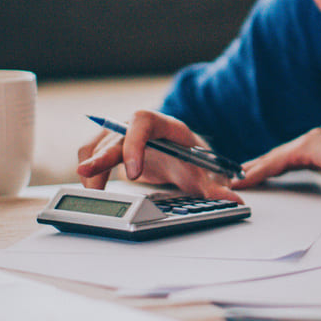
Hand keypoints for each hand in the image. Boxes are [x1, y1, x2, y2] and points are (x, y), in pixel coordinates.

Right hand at [75, 110, 242, 201]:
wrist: (183, 153)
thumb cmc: (192, 158)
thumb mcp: (205, 170)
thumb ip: (216, 186)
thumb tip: (233, 199)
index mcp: (164, 124)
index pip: (143, 121)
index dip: (135, 144)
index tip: (134, 173)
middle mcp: (138, 125)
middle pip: (114, 134)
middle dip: (100, 156)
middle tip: (87, 174)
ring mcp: (121, 134)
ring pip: (96, 145)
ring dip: (92, 169)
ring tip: (94, 195)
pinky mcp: (109, 147)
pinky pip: (90, 154)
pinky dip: (88, 172)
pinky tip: (93, 190)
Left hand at [237, 128, 320, 193]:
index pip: (290, 159)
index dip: (271, 167)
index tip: (257, 176)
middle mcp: (315, 141)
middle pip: (278, 156)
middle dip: (257, 167)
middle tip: (237, 177)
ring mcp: (311, 141)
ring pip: (273, 158)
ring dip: (253, 170)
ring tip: (236, 180)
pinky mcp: (308, 147)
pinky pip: (276, 161)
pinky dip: (260, 171)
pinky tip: (247, 179)